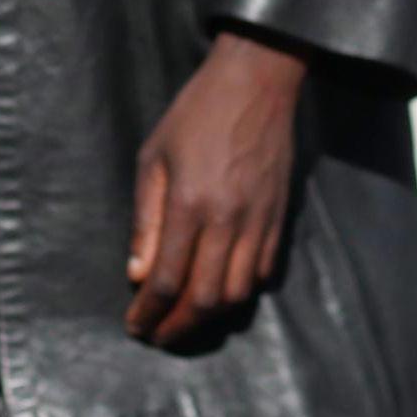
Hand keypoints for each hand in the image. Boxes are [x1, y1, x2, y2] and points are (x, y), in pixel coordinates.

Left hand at [125, 30, 308, 347]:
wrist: (257, 81)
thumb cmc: (196, 113)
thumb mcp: (153, 156)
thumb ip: (145, 218)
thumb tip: (137, 275)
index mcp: (189, 203)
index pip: (167, 280)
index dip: (149, 313)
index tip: (136, 325)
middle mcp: (227, 219)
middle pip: (205, 298)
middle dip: (178, 326)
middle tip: (159, 335)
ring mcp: (259, 220)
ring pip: (238, 292)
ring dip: (210, 317)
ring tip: (188, 320)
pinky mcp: (280, 216)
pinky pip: (263, 271)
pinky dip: (242, 291)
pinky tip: (223, 291)